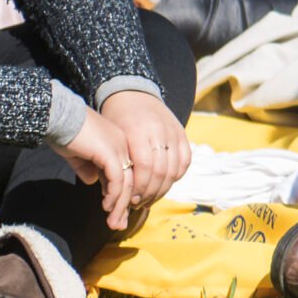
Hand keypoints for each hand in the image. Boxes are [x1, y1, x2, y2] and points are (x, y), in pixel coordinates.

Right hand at [52, 107, 139, 229]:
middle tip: (119, 225)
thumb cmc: (65, 133)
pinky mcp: (110, 153)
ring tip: (113, 222)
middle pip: (131, 180)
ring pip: (127, 183)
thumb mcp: (79, 154)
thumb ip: (87, 167)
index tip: (117, 214)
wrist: (58, 117)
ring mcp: (119, 148)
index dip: (123, 196)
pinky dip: (113, 196)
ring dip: (120, 205)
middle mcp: (123, 145)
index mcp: (119, 143)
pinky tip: (106, 206)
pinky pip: (117, 180)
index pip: (127, 174)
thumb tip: (92, 182)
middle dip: (125, 205)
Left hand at [100, 88, 189, 219]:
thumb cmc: (116, 119)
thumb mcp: (112, 138)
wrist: (133, 94)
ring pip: (174, 169)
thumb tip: (121, 195)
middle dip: (150, 193)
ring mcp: (173, 131)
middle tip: (140, 204)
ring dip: (163, 189)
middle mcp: (159, 130)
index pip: (144, 166)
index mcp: (138, 130)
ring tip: (151, 199)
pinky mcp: (182, 133)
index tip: (131, 200)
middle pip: (161, 171)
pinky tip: (165, 183)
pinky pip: (185, 161)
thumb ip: (119, 163)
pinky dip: (177, 176)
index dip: (140, 187)